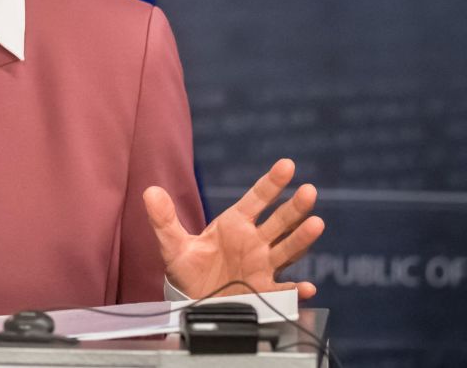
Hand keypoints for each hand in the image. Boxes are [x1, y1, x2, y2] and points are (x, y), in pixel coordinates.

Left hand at [144, 158, 322, 299]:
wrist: (192, 302)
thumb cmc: (188, 271)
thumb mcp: (173, 245)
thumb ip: (163, 219)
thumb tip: (149, 191)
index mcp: (235, 224)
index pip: (257, 199)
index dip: (272, 183)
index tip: (288, 165)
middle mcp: (254, 242)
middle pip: (279, 221)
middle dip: (294, 207)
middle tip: (309, 191)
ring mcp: (263, 266)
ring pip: (288, 249)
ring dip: (302, 238)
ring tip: (317, 223)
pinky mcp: (264, 291)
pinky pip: (284, 290)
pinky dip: (296, 291)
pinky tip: (307, 288)